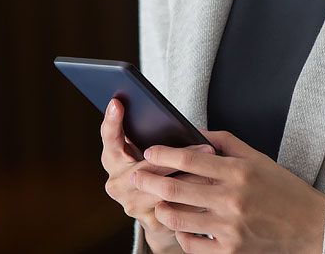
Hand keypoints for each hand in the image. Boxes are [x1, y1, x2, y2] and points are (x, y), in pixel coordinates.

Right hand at [99, 97, 215, 250]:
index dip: (112, 121)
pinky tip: (212, 185)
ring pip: (166, 188)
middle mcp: (117, 184)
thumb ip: (148, 134)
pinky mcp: (151, 223)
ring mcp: (132, 205)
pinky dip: (196, 195)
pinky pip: (177, 206)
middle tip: (205, 145)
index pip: (110, 138)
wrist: (159, 215)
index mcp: (112, 160)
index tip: (117, 102)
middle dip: (178, 157)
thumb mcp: (145, 152)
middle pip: (146, 167)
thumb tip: (161, 114)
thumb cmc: (157, 171)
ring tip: (214, 164)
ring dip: (193, 175)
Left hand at [134, 128, 324, 252]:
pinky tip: (182, 225)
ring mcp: (229, 228)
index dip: (163, 154)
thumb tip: (195, 131)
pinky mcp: (230, 252)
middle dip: (148, 180)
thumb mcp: (259, 159)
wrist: (313, 228)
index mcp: (238, 172)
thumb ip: (226, 142)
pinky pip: (191, 244)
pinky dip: (181, 234)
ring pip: (176, 217)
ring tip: (158, 202)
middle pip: (174, 189)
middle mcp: (231, 199)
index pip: (189, 159)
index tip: (149, 152)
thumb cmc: (285, 191)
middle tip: (137, 176)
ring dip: (161, 209)